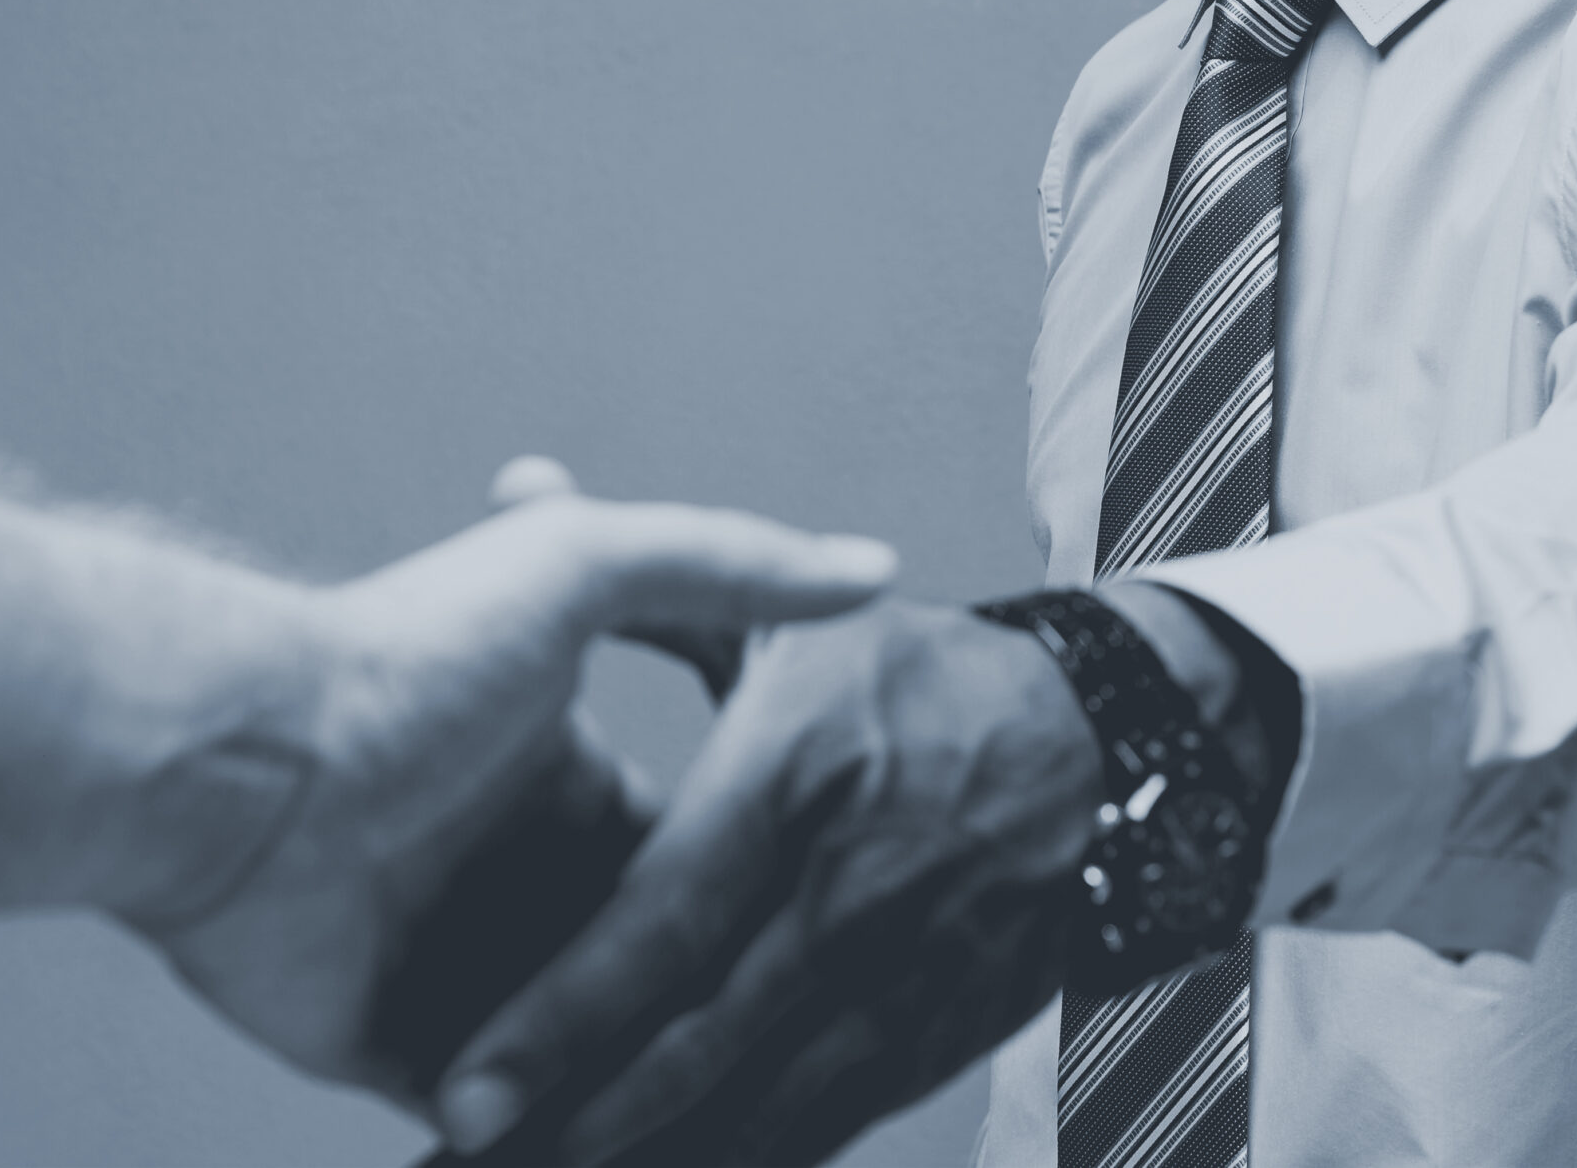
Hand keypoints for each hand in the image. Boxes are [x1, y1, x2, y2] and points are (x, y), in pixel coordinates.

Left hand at [137, 459, 897, 1105]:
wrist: (235, 755)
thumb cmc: (409, 652)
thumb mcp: (579, 571)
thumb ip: (719, 559)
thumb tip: (868, 567)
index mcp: (574, 785)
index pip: (702, 862)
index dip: (772, 893)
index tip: (853, 911)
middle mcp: (526, 881)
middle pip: (653, 974)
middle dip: (719, 1013)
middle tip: (809, 1042)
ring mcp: (466, 975)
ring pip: (592, 1064)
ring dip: (649, 1097)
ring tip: (738, 1123)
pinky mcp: (407, 1056)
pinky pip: (504, 1126)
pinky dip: (558, 1141)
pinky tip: (631, 1150)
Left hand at [434, 598, 1107, 1166]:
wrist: (1111, 738)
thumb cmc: (918, 676)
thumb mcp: (795, 621)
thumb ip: (653, 566)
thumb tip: (516, 477)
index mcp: (794, 778)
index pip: (657, 923)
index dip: (558, 1019)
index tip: (464, 1089)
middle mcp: (848, 890)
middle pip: (698, 1043)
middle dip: (579, 1126)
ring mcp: (903, 974)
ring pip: (760, 1106)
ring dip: (655, 1159)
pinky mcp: (940, 1033)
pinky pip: (830, 1123)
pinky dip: (749, 1157)